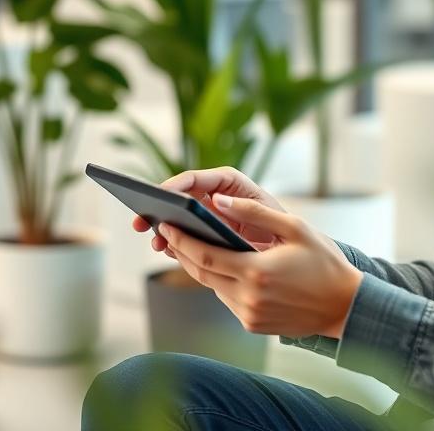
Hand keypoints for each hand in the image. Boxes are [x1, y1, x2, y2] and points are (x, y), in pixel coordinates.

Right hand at [132, 166, 287, 255]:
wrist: (294, 254)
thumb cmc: (285, 229)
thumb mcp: (269, 216)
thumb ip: (246, 207)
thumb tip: (214, 200)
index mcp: (229, 184)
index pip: (196, 179)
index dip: (175, 185)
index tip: (159, 196)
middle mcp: (216, 197)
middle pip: (179, 198)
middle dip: (158, 208)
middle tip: (139, 222)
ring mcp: (209, 218)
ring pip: (179, 219)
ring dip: (164, 229)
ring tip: (155, 242)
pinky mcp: (207, 237)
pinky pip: (186, 237)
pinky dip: (174, 244)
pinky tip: (166, 251)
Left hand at [157, 196, 362, 338]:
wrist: (344, 306)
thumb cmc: (324, 262)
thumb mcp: (296, 228)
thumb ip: (255, 213)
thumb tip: (220, 200)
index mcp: (256, 271)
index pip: (204, 254)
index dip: (181, 239)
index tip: (167, 223)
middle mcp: (248, 297)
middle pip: (200, 272)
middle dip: (182, 250)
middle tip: (169, 231)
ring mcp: (248, 315)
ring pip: (212, 286)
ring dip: (200, 266)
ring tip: (192, 244)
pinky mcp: (252, 325)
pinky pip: (227, 299)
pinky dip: (221, 281)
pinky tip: (223, 265)